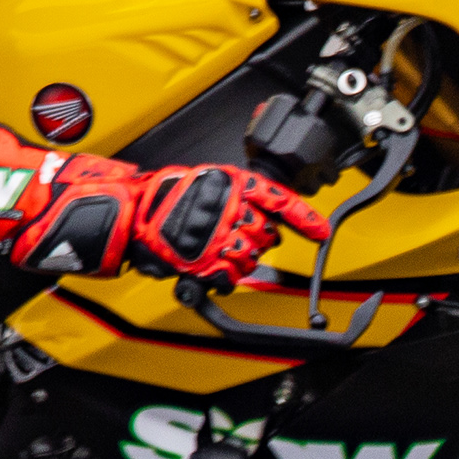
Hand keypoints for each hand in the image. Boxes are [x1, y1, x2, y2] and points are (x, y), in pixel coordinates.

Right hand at [129, 164, 335, 289]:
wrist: (136, 214)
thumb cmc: (168, 196)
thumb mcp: (209, 180)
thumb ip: (238, 194)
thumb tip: (265, 214)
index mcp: (234, 184)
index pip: (281, 200)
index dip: (305, 218)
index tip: (321, 231)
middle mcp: (232, 209)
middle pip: (268, 235)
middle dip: (260, 240)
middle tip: (238, 237)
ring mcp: (220, 236)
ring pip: (252, 257)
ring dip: (242, 260)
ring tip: (222, 252)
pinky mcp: (207, 260)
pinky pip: (233, 276)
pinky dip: (227, 277)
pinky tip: (216, 268)